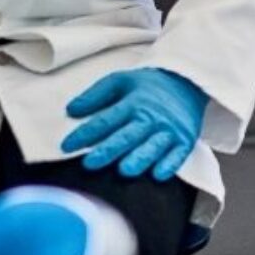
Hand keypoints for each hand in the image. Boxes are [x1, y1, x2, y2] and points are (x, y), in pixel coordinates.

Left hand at [61, 68, 208, 180]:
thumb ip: (96, 95)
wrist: (188, 80)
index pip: (106, 120)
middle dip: (109, 150)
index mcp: (134, 102)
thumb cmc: (149, 86)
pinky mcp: (185, 139)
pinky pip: (179, 154)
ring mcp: (169, 129)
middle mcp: (151, 117)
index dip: (85, 133)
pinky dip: (170, 164)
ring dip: (140, 158)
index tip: (67, 146)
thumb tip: (71, 110)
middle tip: (90, 163)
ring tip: (125, 170)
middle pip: (128, 136)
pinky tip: (159, 173)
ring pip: (153, 146)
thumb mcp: (121, 81)